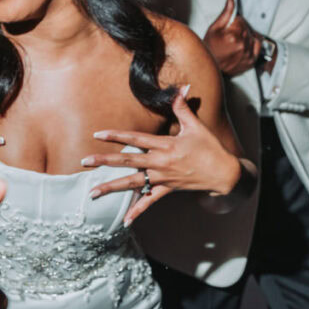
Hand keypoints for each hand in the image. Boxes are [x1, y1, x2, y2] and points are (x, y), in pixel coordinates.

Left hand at [81, 90, 241, 224]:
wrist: (224, 174)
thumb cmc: (210, 148)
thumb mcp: (196, 126)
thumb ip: (182, 108)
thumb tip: (180, 88)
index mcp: (165, 145)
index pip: (135, 139)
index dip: (116, 136)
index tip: (97, 134)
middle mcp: (160, 162)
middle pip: (127, 161)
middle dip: (104, 161)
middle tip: (84, 161)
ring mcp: (163, 178)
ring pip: (133, 183)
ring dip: (112, 187)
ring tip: (92, 193)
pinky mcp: (168, 189)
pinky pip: (150, 201)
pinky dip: (137, 210)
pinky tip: (124, 220)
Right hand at [203, 0, 261, 76]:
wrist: (210, 67)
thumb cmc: (209, 49)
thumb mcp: (214, 29)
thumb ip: (225, 13)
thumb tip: (231, 0)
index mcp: (233, 37)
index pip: (240, 20)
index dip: (233, 22)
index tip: (228, 27)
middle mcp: (242, 46)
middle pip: (246, 27)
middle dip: (238, 28)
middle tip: (228, 35)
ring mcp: (248, 54)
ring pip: (251, 35)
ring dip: (244, 35)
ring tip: (233, 41)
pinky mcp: (251, 60)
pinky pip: (257, 45)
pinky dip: (251, 42)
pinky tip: (242, 45)